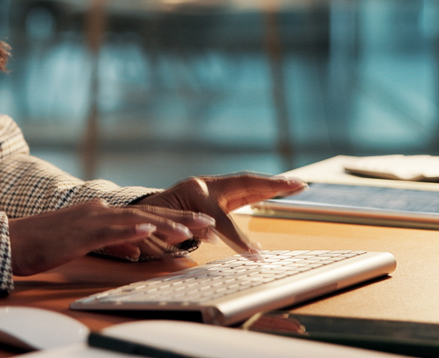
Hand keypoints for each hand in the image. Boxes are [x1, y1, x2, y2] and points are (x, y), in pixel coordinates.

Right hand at [8, 200, 215, 275]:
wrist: (11, 240)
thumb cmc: (43, 244)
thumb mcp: (85, 244)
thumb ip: (113, 244)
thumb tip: (137, 252)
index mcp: (102, 214)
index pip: (146, 216)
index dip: (176, 220)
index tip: (201, 225)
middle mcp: (100, 212)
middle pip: (149, 214)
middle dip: (182, 220)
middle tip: (211, 224)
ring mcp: (90, 220)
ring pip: (135, 221)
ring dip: (164, 225)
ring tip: (190, 230)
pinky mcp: (78, 233)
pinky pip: (109, 232)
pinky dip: (129, 231)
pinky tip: (147, 232)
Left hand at [132, 173, 305, 254]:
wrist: (139, 212)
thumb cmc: (150, 222)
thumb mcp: (163, 233)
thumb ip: (186, 237)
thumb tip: (210, 241)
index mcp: (192, 193)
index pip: (221, 218)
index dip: (237, 237)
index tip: (255, 255)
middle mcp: (204, 185)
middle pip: (243, 185)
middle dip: (271, 186)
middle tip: (298, 185)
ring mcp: (211, 187)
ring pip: (246, 184)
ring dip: (272, 185)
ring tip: (297, 185)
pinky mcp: (216, 192)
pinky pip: (243, 190)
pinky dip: (263, 191)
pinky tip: (280, 190)